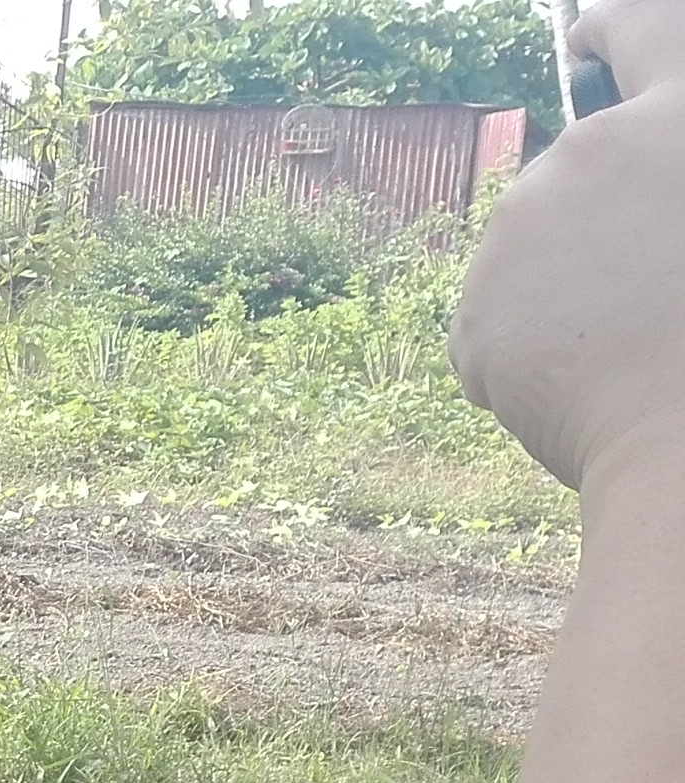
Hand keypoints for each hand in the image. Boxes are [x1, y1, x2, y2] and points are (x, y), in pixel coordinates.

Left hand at [453, 0, 684, 492]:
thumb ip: (666, 181)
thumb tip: (644, 207)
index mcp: (684, 117)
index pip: (647, 30)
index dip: (615, 27)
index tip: (590, 30)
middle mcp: (595, 151)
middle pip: (583, 176)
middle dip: (603, 228)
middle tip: (652, 291)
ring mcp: (524, 225)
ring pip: (540, 261)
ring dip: (573, 298)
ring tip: (633, 351)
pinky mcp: (475, 303)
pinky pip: (503, 332)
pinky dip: (535, 362)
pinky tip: (586, 389)